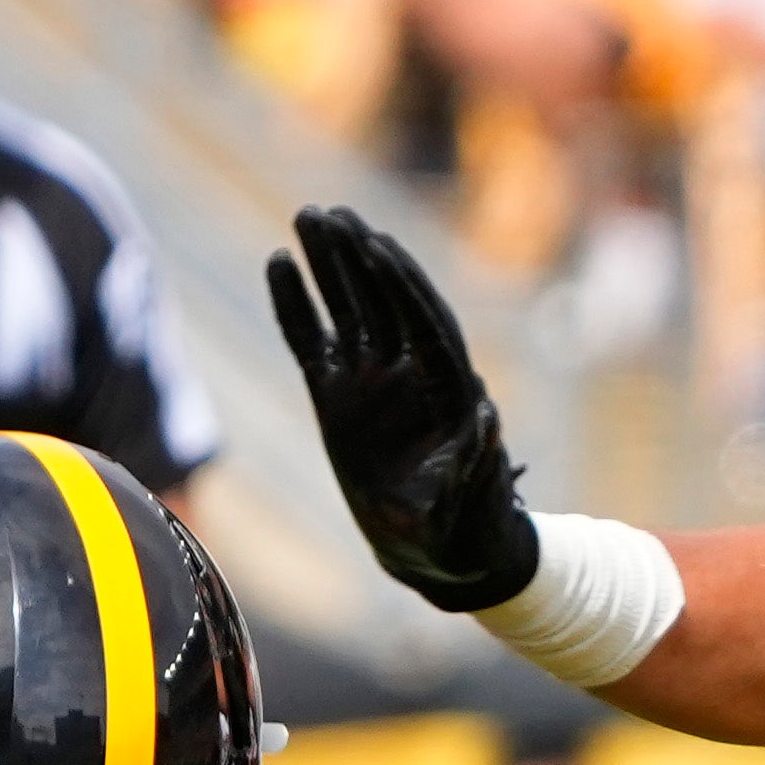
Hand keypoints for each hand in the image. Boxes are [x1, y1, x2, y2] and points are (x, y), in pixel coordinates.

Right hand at [265, 205, 540, 612]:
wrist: (438, 551)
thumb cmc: (463, 532)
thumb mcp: (470, 507)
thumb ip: (474, 466)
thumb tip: (488, 419)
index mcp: (446, 390)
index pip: (423, 323)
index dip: (401, 286)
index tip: (376, 246)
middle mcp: (410, 374)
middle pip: (385, 301)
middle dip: (359, 257)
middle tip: (328, 213)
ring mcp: (372, 380)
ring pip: (349, 308)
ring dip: (329, 263)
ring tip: (306, 217)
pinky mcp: (337, 397)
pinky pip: (310, 343)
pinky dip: (295, 306)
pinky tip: (275, 264)